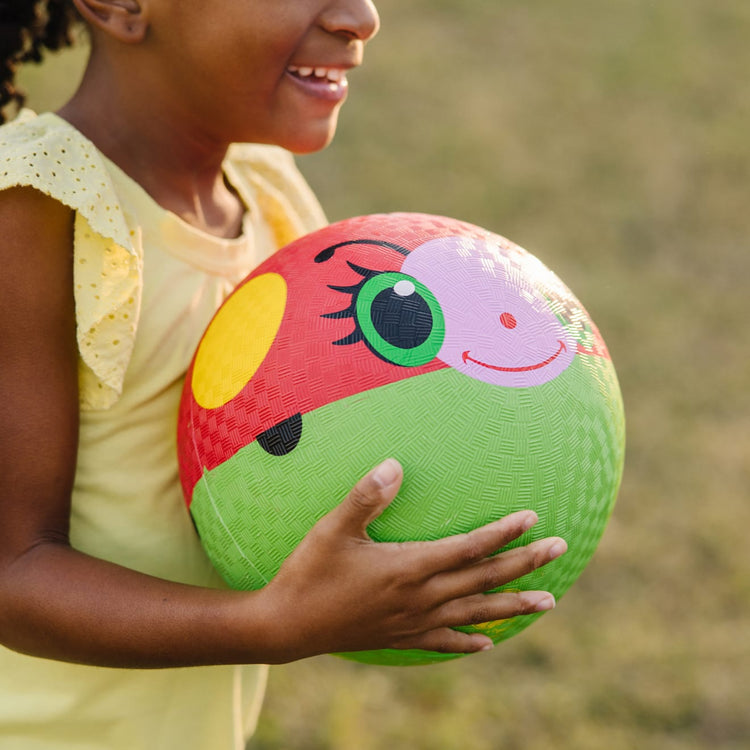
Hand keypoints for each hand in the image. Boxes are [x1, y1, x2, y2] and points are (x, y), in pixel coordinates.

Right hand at [261, 458, 566, 660]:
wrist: (286, 627)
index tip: (533, 518)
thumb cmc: (309, 572)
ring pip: (475, 612)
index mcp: (409, 567)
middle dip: (525, 564)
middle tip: (560, 550)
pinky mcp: (400, 638)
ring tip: (548, 604)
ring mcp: (412, 622)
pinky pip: (444, 642)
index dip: (503, 533)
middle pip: (483, 578)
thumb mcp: (333, 529)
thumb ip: (366, 496)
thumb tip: (395, 464)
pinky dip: (469, 641)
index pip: (469, 547)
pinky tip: (487, 643)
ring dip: (512, 605)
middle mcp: (420, 597)